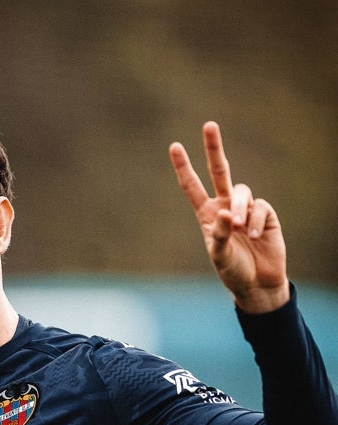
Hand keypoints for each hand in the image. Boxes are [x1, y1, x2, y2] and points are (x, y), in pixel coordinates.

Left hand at [169, 122, 288, 313]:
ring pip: (242, 192)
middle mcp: (225, 206)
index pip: (192, 186)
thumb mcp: (219, 255)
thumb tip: (226, 213)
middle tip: (209, 125)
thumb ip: (219, 234)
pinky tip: (256, 236)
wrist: (256, 283)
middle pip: (219, 171)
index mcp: (207, 214)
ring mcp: (246, 208)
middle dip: (214, 148)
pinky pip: (260, 207)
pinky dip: (256, 221)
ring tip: (241, 229)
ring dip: (240, 209)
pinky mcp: (265, 213)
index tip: (175, 146)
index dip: (184, 167)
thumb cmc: (232, 270)